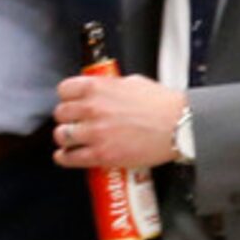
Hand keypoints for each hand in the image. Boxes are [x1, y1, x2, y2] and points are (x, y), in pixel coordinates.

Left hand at [52, 73, 183, 171]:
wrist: (179, 125)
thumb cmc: (162, 104)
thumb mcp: (133, 82)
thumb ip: (111, 86)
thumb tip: (102, 90)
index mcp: (98, 88)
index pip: (64, 90)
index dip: (68, 97)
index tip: (72, 102)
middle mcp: (92, 109)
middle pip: (60, 113)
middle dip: (67, 118)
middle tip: (75, 122)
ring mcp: (95, 133)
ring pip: (62, 135)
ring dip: (66, 137)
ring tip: (72, 139)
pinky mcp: (101, 155)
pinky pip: (70, 158)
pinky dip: (64, 157)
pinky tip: (67, 155)